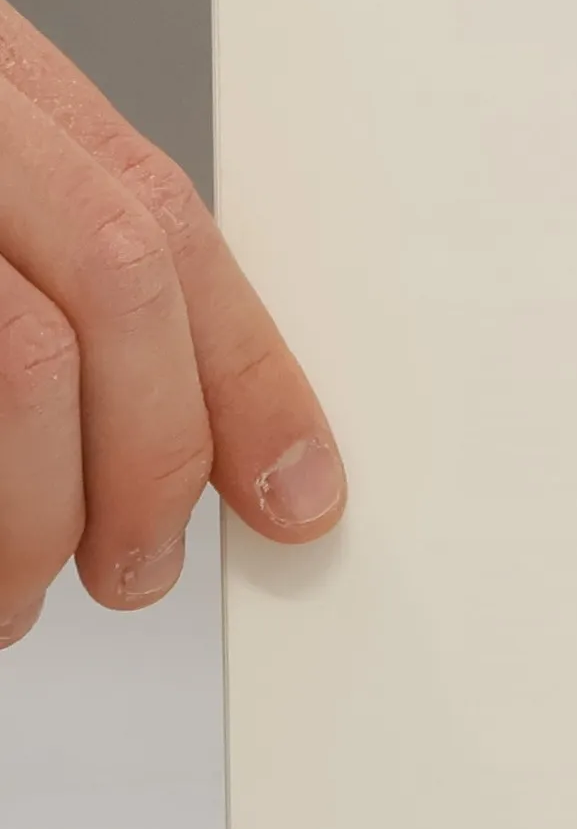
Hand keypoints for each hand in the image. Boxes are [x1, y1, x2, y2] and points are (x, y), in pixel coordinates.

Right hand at [0, 0, 342, 649]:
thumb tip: (229, 438)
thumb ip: (66, 265)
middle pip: (110, 290)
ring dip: (33, 520)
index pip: (161, 229)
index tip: (297, 493)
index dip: (247, 378)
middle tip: (136, 571)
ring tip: (13, 600)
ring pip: (17, 357)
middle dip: (152, 459)